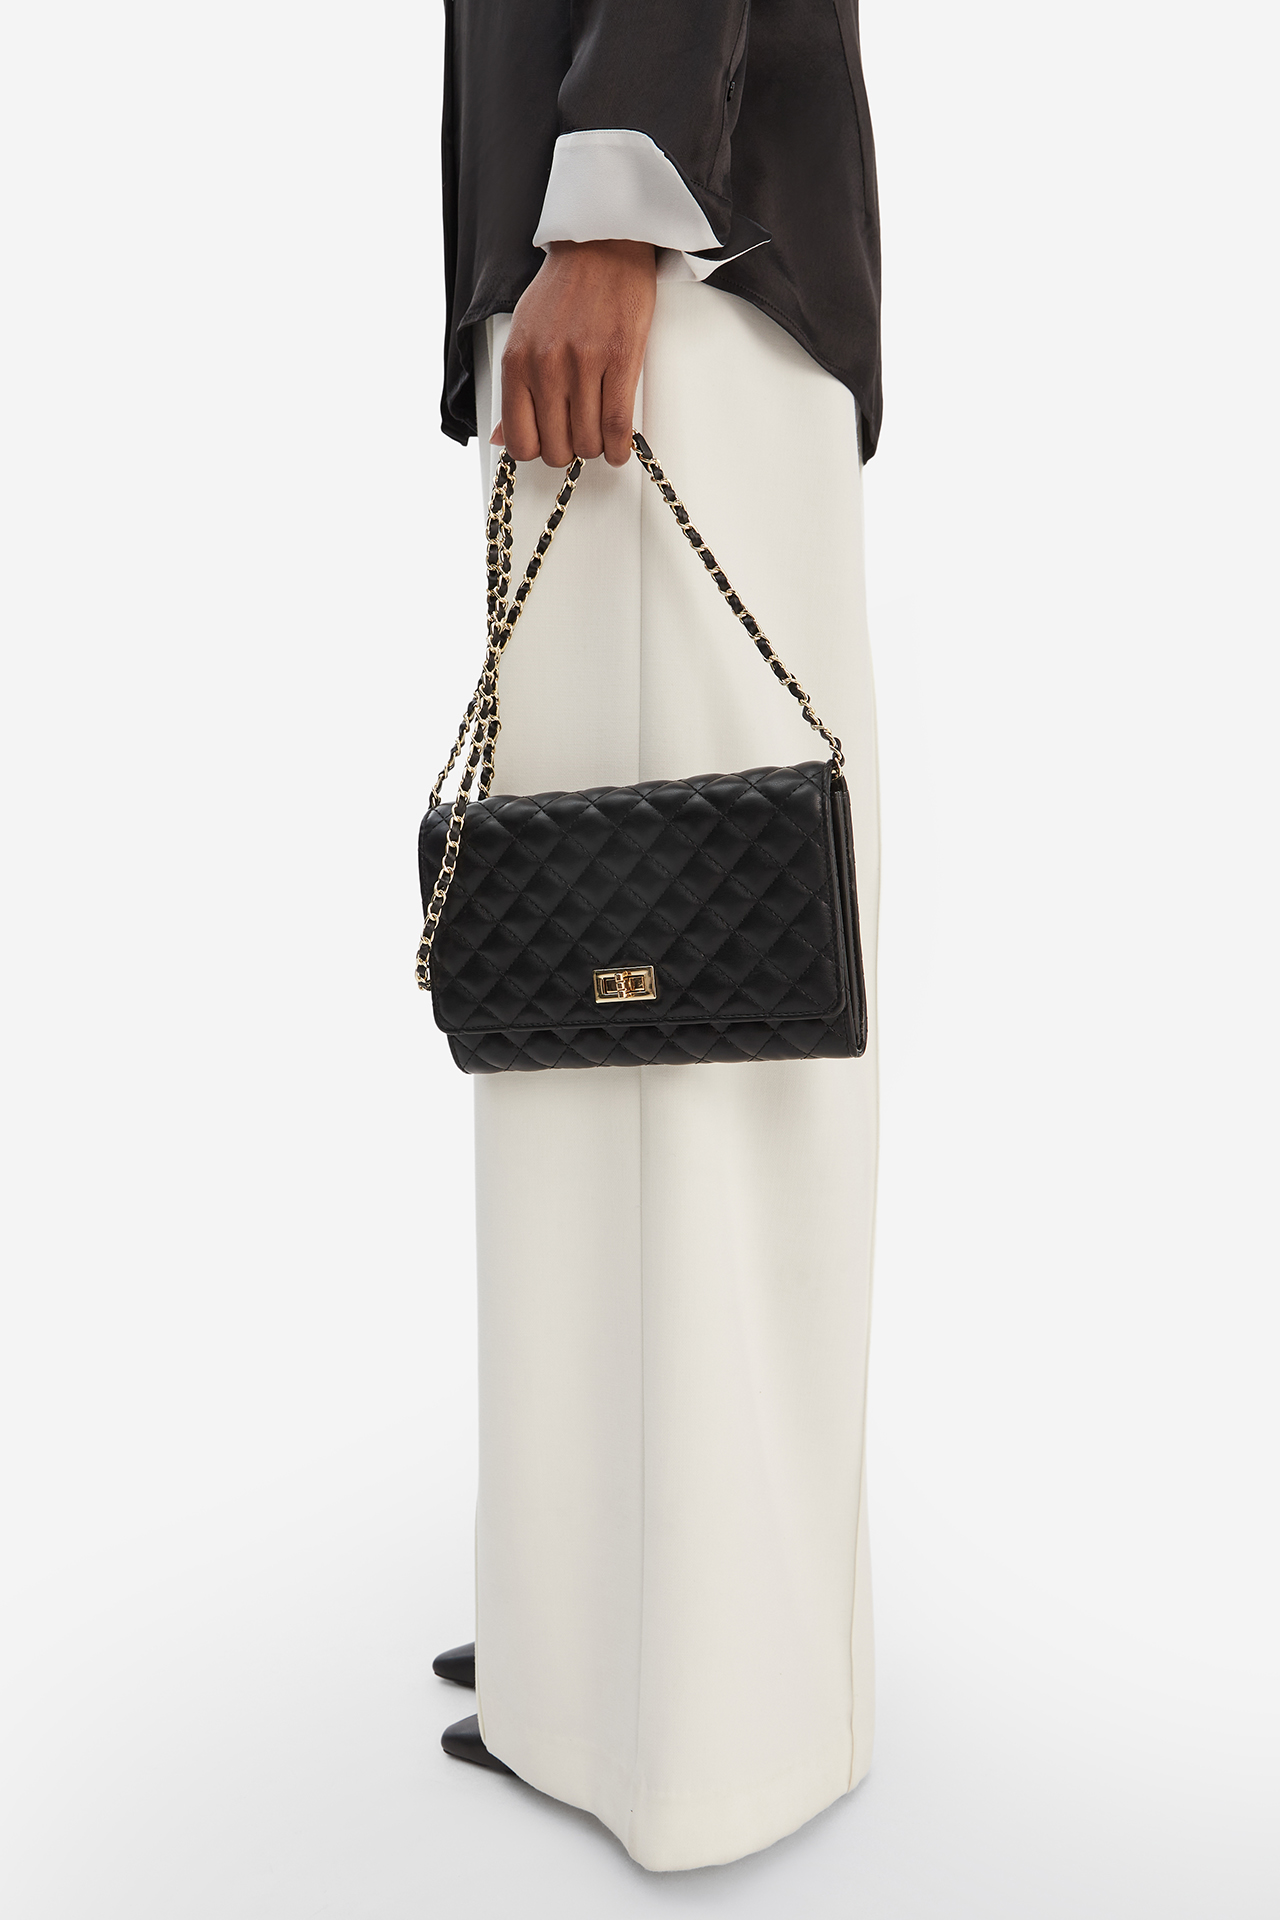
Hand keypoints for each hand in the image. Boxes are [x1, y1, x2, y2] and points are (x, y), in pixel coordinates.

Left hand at [494, 239, 656, 467]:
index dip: (539, 451)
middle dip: (570, 449)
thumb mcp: (524, 336)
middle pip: (557, 448)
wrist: (601, 245)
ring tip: (601, 431)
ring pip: (588, 442)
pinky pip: (617, 426)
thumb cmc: (565, 289)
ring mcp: (583, 365)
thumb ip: (515, 389)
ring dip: (597, 447)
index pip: (520, 441)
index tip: (551, 442)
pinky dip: (619, 446)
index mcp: (516, 363)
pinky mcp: (619, 360)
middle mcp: (545, 367)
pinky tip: (619, 445)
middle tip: (579, 434)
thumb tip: (502, 438)